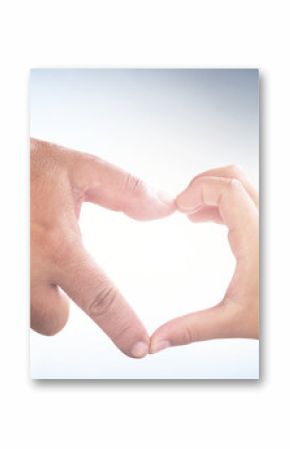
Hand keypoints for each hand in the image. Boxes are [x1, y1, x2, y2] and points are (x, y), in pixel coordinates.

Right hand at [30, 138, 174, 357]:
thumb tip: (164, 208)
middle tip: (52, 262)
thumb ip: (126, 190)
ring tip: (31, 251)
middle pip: (55, 321)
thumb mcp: (78, 169)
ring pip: (30, 313)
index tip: (139, 347)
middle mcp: (26, 271)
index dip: (123, 327)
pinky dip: (20, 284)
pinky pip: (13, 302)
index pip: (100, 299)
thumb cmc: (25, 166)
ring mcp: (5, 281)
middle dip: (60, 301)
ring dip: (35, 292)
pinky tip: (21, 254)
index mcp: (57, 246)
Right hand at [150, 166, 258, 352]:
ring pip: (240, 186)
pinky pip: (244, 201)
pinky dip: (222, 204)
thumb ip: (192, 329)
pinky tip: (206, 220)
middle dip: (202, 184)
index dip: (197, 189)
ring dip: (211, 192)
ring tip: (189, 212)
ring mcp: (269, 224)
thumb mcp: (234, 321)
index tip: (178, 206)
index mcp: (258, 239)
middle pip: (234, 177)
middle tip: (182, 204)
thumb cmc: (279, 315)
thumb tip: (155, 341)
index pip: (227, 189)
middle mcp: (268, 224)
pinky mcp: (268, 230)